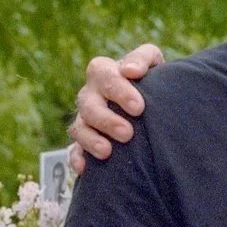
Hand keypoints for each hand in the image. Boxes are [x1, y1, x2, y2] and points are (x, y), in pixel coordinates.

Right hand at [67, 44, 164, 173]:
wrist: (151, 103)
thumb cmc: (151, 79)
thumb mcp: (153, 62)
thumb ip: (144, 58)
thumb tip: (131, 71)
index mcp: (104, 72)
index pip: (104, 75)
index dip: (119, 91)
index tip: (139, 107)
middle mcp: (91, 95)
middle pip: (88, 104)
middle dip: (106, 120)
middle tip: (127, 133)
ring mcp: (85, 118)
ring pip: (78, 128)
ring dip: (91, 140)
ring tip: (107, 151)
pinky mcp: (84, 141)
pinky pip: (73, 150)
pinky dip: (76, 158)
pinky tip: (84, 168)